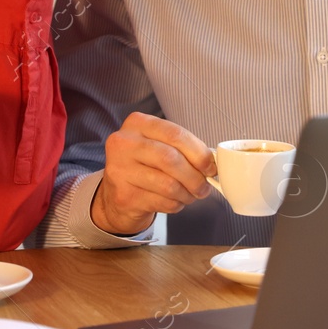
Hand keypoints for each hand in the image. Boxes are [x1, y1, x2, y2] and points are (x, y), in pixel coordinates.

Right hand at [91, 113, 214, 234]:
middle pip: (171, 159)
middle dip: (194, 176)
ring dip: (187, 193)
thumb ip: (182, 148)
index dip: (199, 152)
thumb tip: (211, 163)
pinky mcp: (124, 195)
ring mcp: (120, 170)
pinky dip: (176, 204)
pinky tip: (174, 201)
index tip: (211, 167)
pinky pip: (162, 202)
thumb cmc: (145, 165)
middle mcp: (124, 143)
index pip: (175, 134)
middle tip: (204, 186)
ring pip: (168, 184)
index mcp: (137, 123)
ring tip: (190, 195)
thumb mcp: (159, 146)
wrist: (116, 193)